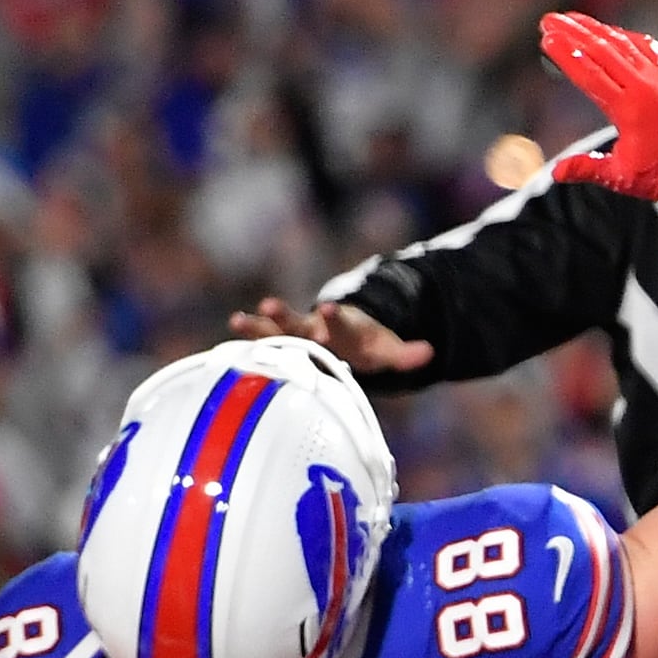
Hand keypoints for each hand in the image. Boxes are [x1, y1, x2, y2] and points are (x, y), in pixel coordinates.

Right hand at [228, 296, 432, 373]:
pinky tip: (228, 336)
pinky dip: (249, 341)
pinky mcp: (284, 343)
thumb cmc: (366, 346)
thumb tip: (429, 353)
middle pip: (301, 324)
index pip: (342, 325)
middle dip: (287, 317)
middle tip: (268, 303)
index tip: (329, 307)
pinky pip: (263, 343)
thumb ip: (405, 354)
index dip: (336, 318)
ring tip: (237, 319)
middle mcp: (317, 330)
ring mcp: (298, 335)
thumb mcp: (387, 350)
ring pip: (276, 330)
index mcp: (345, 333)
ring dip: (259, 326)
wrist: (349, 333)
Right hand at [540, 14, 657, 216]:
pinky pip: (644, 47)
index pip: (591, 75)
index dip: (567, 56)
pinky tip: (609, 30)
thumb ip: (586, 169)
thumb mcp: (621, 177)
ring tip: (571, 18)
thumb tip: (555, 172)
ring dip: (595, 29)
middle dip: (573, 33)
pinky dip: (623, 36)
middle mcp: (646, 87)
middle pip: (603, 51)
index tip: (547, 38)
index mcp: (630, 109)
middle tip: (548, 20)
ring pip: (623, 44)